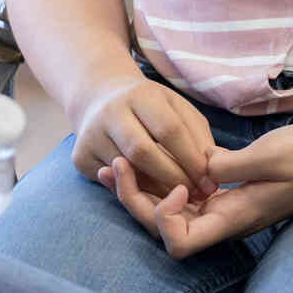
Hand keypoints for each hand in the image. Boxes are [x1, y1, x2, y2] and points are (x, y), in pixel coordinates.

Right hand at [74, 72, 219, 207]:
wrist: (100, 98)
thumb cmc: (150, 106)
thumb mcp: (176, 108)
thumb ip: (196, 135)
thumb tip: (212, 171)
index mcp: (140, 95)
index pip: (169, 129)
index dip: (191, 158)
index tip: (209, 180)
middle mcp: (111, 113)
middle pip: (143, 152)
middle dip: (174, 177)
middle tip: (196, 195)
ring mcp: (91, 136)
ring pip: (127, 172)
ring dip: (158, 190)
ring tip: (181, 198)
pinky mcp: (81, 157)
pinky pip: (113, 182)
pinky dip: (138, 191)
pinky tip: (155, 196)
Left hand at [112, 103, 292, 258]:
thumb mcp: (271, 156)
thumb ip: (228, 164)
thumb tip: (195, 167)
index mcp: (232, 218)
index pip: (180, 244)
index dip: (165, 219)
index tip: (180, 184)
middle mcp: (221, 218)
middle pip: (162, 229)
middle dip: (133, 202)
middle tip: (115, 166)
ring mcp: (221, 206)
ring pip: (167, 212)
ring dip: (139, 191)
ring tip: (115, 164)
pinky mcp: (224, 189)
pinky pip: (183, 194)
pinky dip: (161, 179)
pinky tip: (146, 157)